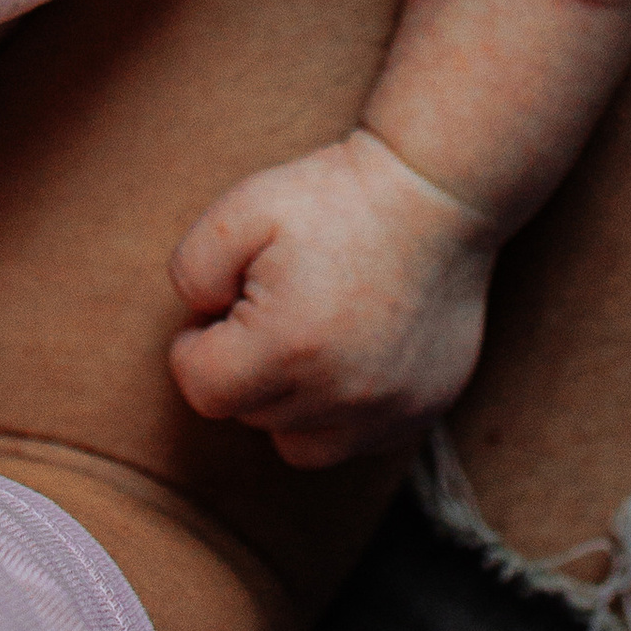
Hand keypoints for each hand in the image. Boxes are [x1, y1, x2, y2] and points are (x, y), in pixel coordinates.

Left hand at [168, 127, 496, 468]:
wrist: (438, 189)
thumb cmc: (336, 196)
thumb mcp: (243, 209)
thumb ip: (191, 271)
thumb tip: (200, 320)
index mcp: (286, 348)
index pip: (202, 390)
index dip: (196, 345)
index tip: (222, 306)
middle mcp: (338, 395)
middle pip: (249, 414)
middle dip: (244, 364)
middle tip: (271, 303)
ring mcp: (387, 411)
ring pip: (298, 440)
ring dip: (286, 397)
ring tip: (305, 332)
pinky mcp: (422, 410)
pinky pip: (355, 440)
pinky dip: (339, 410)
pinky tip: (348, 352)